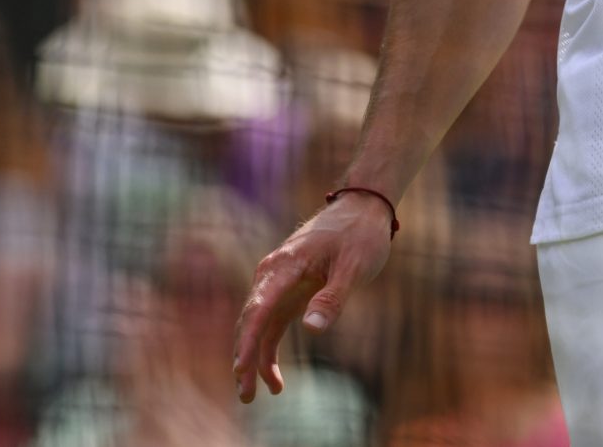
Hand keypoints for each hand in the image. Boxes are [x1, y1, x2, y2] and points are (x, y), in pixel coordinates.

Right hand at [231, 193, 392, 402]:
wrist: (362, 208)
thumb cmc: (359, 235)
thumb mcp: (354, 266)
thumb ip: (332, 297)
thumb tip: (311, 329)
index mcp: (284, 266)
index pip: (259, 308)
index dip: (248, 341)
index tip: (240, 368)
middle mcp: (272, 275)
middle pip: (250, 321)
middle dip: (244, 358)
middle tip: (244, 395)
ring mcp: (277, 284)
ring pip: (257, 326)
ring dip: (253, 359)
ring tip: (250, 395)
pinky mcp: (288, 292)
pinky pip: (271, 325)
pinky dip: (268, 350)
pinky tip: (274, 379)